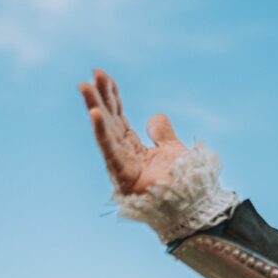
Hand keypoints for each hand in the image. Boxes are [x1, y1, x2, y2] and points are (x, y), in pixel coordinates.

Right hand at [79, 69, 186, 195]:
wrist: (192, 203)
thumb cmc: (183, 182)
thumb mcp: (173, 150)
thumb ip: (162, 133)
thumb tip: (154, 116)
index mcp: (134, 148)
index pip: (119, 118)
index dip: (112, 97)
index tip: (103, 76)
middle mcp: (124, 154)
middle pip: (110, 121)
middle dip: (101, 97)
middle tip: (94, 74)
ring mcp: (122, 164)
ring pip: (105, 131)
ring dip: (95, 108)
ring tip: (86, 88)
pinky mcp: (122, 174)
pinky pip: (110, 149)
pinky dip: (102, 131)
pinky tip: (95, 113)